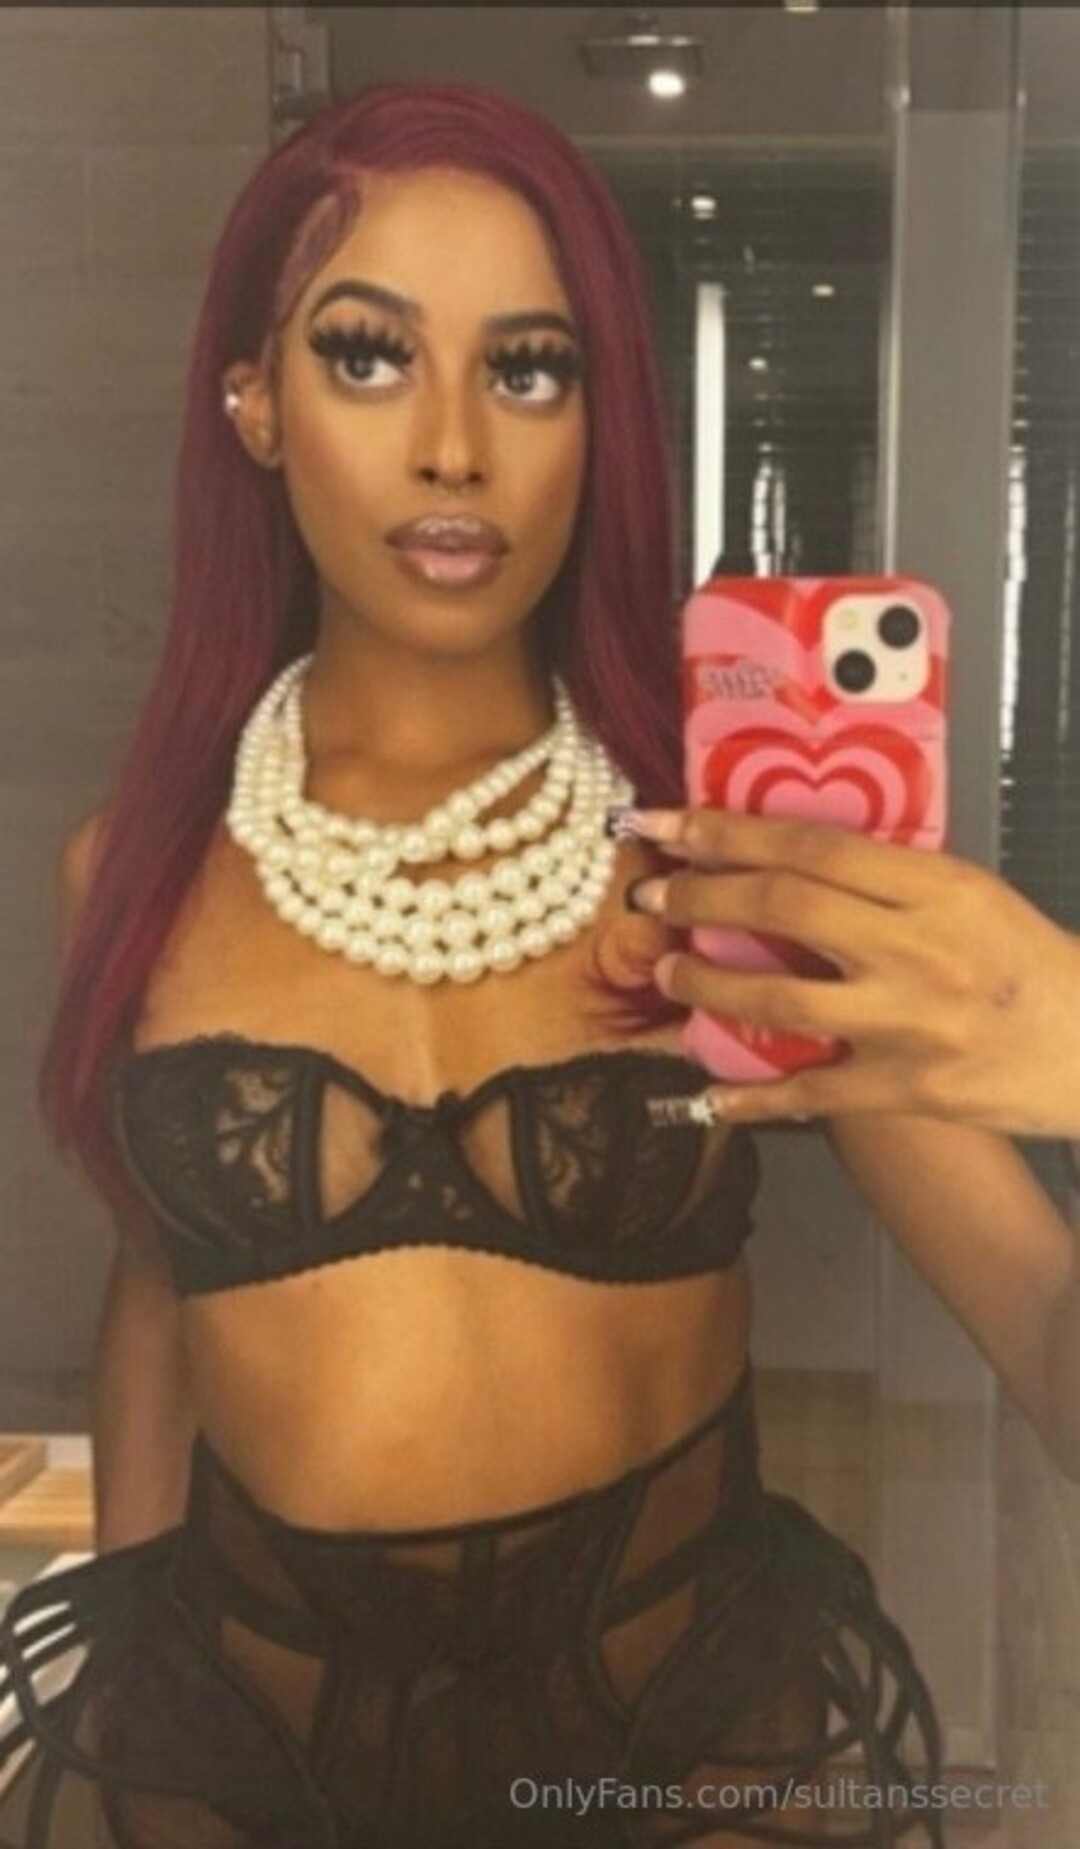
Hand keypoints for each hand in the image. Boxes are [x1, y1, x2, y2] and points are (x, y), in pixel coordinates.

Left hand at [619, 806, 1079, 1135]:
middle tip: (653, 896)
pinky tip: (709, 1094)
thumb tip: (785, 857)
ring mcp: (908, 1022)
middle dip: (701, 897)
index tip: (669, 826)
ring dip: (707, 983)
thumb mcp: (969, 893)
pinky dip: (754, 1096)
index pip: (812, 847)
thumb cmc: (1028, 961)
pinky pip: (812, 1093)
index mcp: (937, 886)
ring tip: (669, 973)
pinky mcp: (906, 1088)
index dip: (728, 833)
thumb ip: (886, 877)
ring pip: (780, 996)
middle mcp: (917, 948)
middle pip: (784, 909)